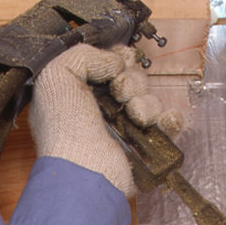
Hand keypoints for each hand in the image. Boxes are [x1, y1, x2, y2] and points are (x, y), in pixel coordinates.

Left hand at [30, 43, 181, 196]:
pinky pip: (169, 123)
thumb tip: (115, 60)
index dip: (118, 59)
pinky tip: (155, 122)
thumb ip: (83, 54)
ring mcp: (127, 130)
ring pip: (151, 99)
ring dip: (145, 102)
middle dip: (130, 81)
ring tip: (133, 115)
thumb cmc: (64, 127)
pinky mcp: (147, 148)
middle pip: (134, 79)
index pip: (110, 65)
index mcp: (81, 94)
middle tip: (119, 92)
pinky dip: (168, 119)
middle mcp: (104, 111)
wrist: (85, 170)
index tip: (119, 61)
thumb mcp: (56, 75)